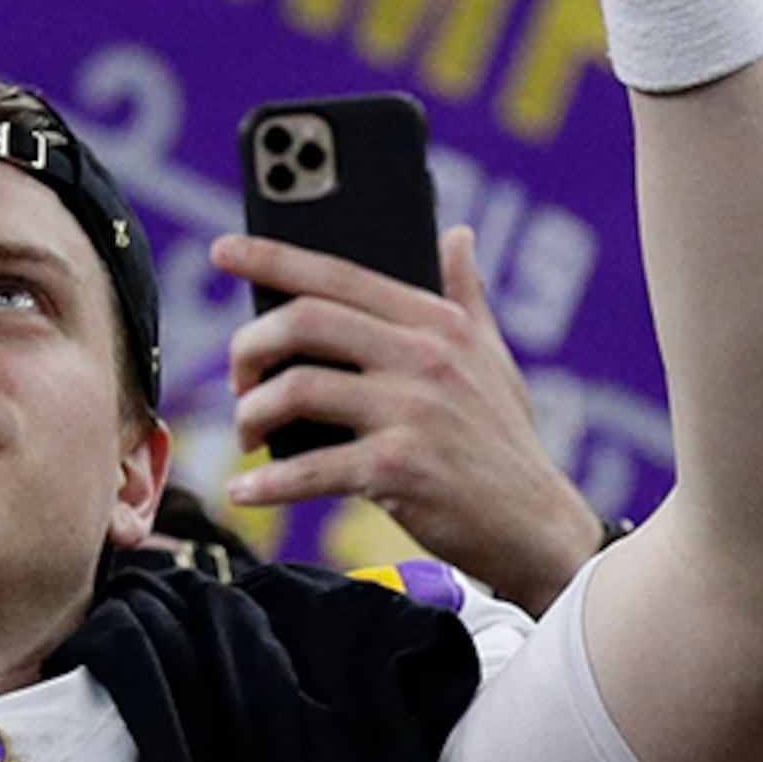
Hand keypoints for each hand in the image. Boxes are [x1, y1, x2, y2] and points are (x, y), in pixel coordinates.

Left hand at [212, 225, 605, 614]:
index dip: (274, 258)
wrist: (537, 525)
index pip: (340, 274)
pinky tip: (244, 490)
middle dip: (250, 346)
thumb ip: (467, 293)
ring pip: (298, 389)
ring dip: (253, 414)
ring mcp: (413, 412)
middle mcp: (425, 357)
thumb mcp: (493, 357)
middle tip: (239, 378)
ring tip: (249, 434)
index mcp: (439, 322)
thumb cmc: (505, 441)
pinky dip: (266, 483)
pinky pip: (310, 468)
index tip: (225, 252)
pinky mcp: (400, 469)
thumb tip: (457, 236)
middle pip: (306, 321)